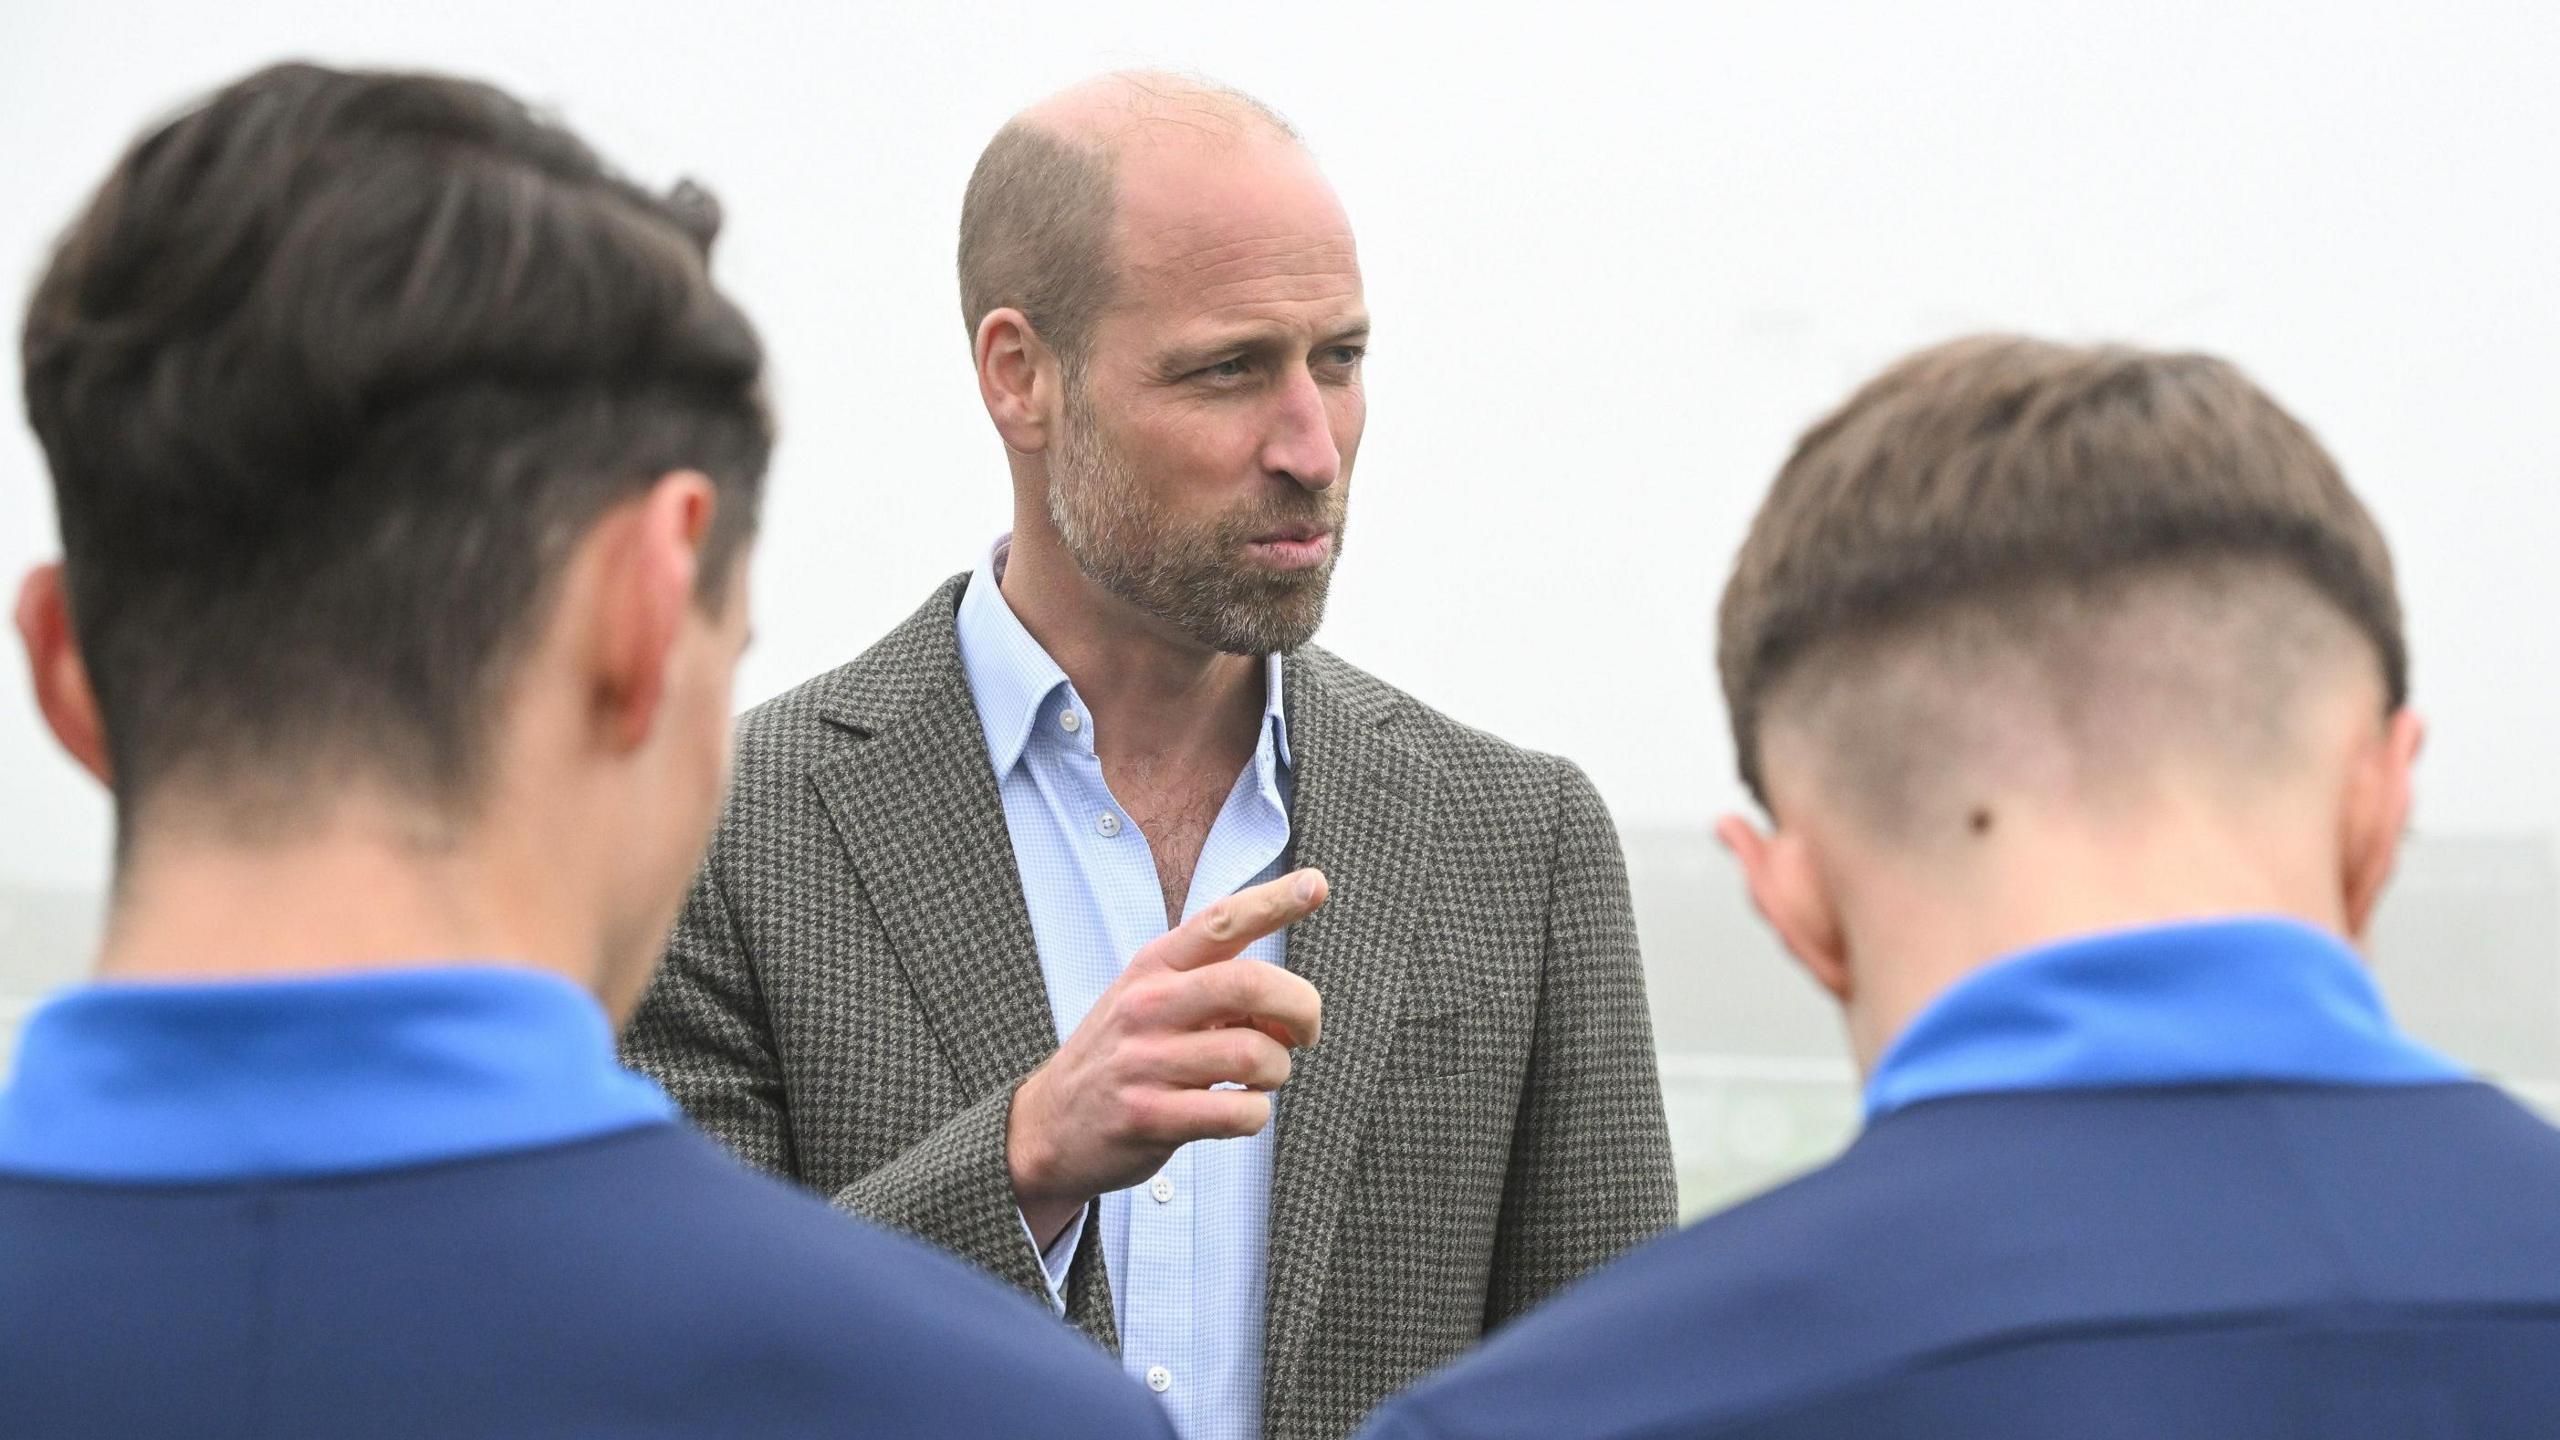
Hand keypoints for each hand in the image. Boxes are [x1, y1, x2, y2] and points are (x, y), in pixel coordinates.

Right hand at [1008, 868, 1327, 1246]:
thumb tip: (1290, 1003)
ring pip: (1255, 1055)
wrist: (1049, 1127)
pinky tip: (1235, 1111)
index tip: (1315, 883)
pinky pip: (1240, 1113)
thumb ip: (1214, 988)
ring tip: (1257, 1079)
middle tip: (1304, 1032)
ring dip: (1277, 1072)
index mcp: (1153, 967)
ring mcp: (1145, 1062)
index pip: (1220, 921)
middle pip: (1251, 984)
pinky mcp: (1149, 1117)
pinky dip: (1255, 1114)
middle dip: (1302, 1008)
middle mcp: (1147, 1005)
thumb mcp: (1150, 1000)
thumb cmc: (1120, 1056)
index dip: (1273, 900)